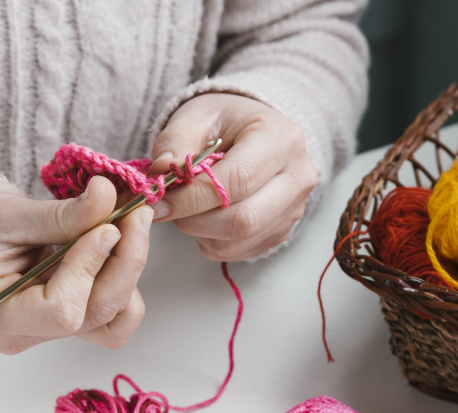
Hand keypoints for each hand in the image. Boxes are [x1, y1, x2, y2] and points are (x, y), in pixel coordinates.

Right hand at [0, 174, 150, 353]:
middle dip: (125, 262)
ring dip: (129, 274)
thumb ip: (61, 214)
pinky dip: (122, 279)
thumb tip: (108, 196)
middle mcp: (26, 334)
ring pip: (112, 320)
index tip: (105, 225)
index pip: (62, 311)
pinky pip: (109, 312)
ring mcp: (48, 331)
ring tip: (128, 228)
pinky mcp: (66, 317)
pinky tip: (117, 244)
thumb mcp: (4, 212)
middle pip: (96, 314)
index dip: (90, 267)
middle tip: (135, 212)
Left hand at [150, 93, 317, 260]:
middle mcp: (297, 178)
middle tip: (168, 209)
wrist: (253, 132)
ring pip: (239, 241)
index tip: (159, 202)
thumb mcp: (197, 115)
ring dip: (200, 233)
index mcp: (281, 140)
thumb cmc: (226, 122)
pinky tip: (205, 217)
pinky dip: (211, 241)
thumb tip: (162, 173)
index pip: (237, 181)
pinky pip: (239, 251)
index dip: (193, 197)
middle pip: (244, 220)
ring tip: (188, 208)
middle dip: (195, 221)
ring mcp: (294, 209)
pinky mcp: (282, 231)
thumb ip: (175, 142)